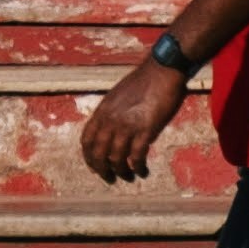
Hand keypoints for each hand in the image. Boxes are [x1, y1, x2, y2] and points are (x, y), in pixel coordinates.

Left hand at [81, 60, 186, 183]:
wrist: (162, 69)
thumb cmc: (142, 80)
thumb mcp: (117, 95)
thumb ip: (110, 113)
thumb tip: (108, 130)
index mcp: (103, 110)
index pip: (87, 140)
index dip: (89, 157)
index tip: (94, 166)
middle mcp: (111, 120)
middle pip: (99, 153)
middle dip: (102, 170)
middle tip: (110, 178)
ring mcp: (127, 125)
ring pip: (117, 158)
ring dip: (121, 171)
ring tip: (128, 176)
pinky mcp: (145, 130)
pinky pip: (137, 156)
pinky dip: (138, 167)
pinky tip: (142, 170)